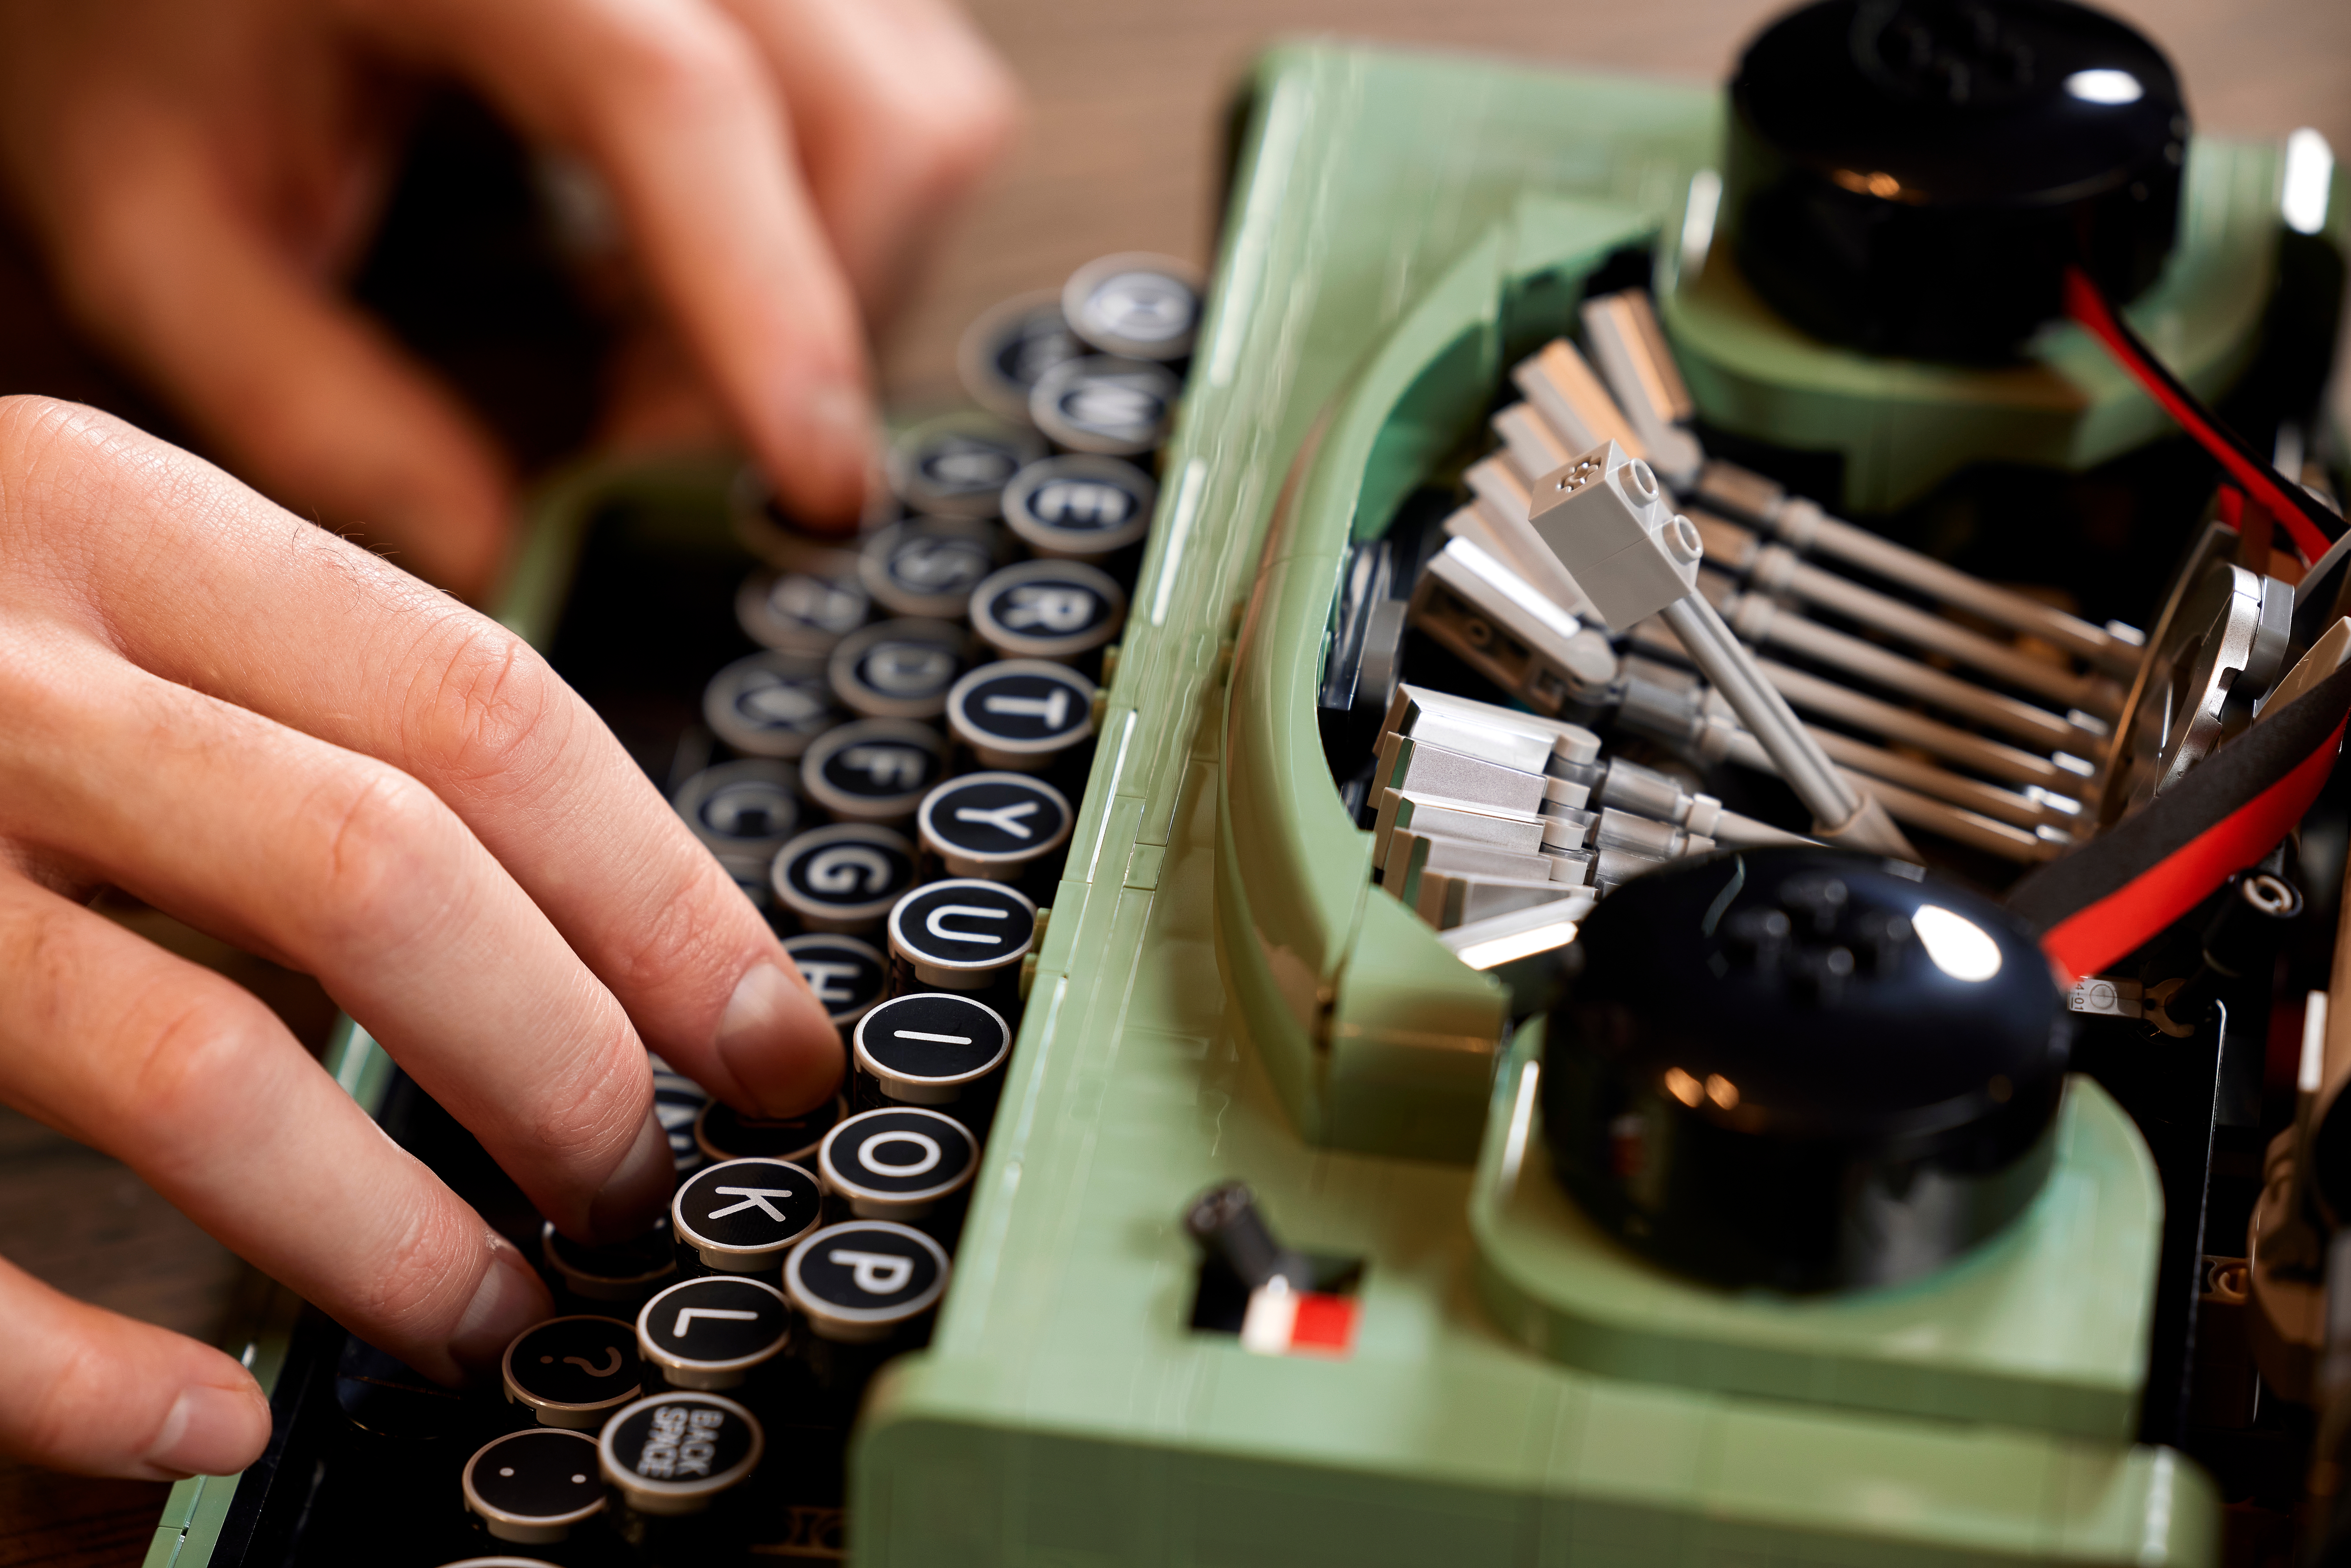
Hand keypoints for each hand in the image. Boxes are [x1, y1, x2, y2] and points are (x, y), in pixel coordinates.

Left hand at [0, 0, 1017, 597]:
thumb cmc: (133, 29)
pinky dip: (831, 230)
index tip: (807, 483)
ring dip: (831, 287)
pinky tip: (682, 268)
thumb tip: (497, 554)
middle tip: (648, 450)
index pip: (683, 106)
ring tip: (653, 349)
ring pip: (922, 125)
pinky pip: (905, 107)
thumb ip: (304, 401)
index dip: (766, 307)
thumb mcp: (153, 218)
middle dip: (803, 333)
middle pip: (872, 125)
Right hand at [0, 397, 844, 1478]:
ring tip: (489, 1310)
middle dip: (558, 1065)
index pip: (491, 715)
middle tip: (635, 1189)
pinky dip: (87, 1374)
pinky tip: (223, 1429)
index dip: (669, 901)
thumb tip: (614, 940)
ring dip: (381, 1232)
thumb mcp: (118, 605)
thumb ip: (320, 720)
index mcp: (112, 520)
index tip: (779, 1044)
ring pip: (192, 1058)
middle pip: (377, 874)